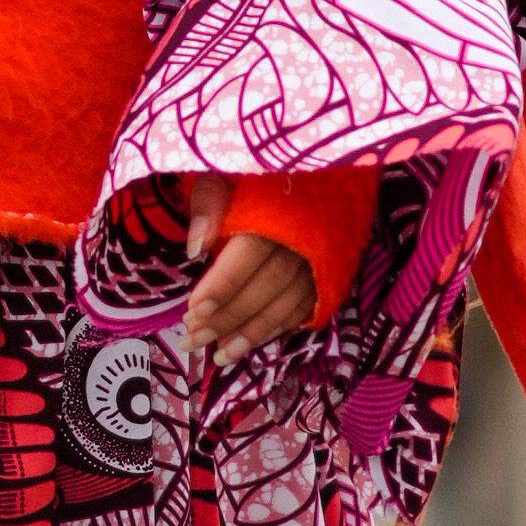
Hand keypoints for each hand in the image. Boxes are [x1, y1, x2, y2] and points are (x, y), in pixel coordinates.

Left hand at [181, 175, 315, 368]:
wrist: (318, 170)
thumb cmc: (258, 173)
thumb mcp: (227, 172)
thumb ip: (210, 202)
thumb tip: (195, 248)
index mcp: (280, 207)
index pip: (251, 251)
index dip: (224, 283)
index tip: (193, 310)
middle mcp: (308, 236)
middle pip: (268, 284)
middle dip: (229, 316)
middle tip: (192, 338)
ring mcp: (325, 258)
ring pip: (289, 302)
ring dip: (253, 333)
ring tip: (218, 355)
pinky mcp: (333, 272)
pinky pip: (307, 307)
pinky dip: (277, 328)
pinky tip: (250, 344)